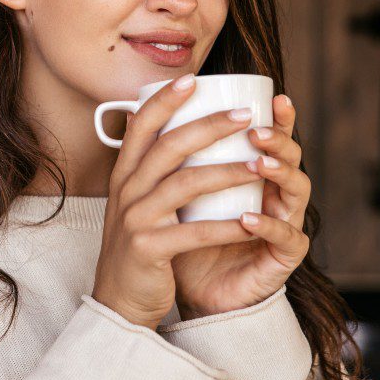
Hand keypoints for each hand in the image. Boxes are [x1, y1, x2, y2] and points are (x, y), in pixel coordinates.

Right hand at [91, 73, 261, 330]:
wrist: (118, 300)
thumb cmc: (139, 246)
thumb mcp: (135, 201)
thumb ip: (150, 169)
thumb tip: (171, 126)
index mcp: (124, 175)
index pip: (141, 126)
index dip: (165, 99)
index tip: (193, 79)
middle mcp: (126, 191)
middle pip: (169, 146)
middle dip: (210, 126)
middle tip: (245, 114)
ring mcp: (135, 219)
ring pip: (186, 184)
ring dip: (228, 172)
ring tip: (261, 164)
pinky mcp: (149, 249)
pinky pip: (194, 232)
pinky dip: (226, 226)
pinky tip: (252, 221)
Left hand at [170, 93, 311, 318]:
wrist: (192, 295)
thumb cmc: (184, 240)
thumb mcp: (173, 196)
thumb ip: (167, 160)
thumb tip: (133, 113)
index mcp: (253, 175)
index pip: (271, 138)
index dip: (277, 117)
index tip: (270, 93)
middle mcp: (274, 194)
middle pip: (291, 157)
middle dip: (279, 139)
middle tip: (257, 128)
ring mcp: (283, 224)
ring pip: (297, 191)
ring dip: (279, 174)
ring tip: (258, 163)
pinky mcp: (283, 258)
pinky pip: (284, 237)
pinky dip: (267, 225)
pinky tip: (248, 218)